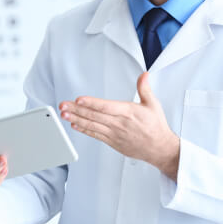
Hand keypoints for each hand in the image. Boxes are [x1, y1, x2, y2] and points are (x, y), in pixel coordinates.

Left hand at [60, 72, 179, 180]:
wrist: (159, 149)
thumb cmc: (156, 127)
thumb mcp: (153, 104)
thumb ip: (145, 88)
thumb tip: (144, 75)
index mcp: (128, 112)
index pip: (106, 106)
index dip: (91, 103)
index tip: (78, 100)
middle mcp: (119, 123)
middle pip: (94, 115)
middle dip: (76, 110)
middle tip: (63, 105)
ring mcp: (114, 133)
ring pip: (92, 125)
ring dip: (76, 119)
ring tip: (64, 114)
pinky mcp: (112, 142)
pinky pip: (95, 135)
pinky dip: (84, 130)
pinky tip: (75, 124)